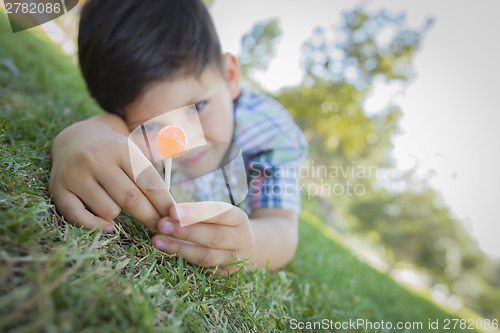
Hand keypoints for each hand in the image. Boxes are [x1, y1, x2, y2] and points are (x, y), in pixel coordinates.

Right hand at [49, 116, 173, 232]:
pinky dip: (95, 226)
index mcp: (121, 149)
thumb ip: (151, 176)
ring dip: (119, 216)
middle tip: (162, 228)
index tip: (175, 219)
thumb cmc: (114, 152)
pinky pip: (78, 216)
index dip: (164, 204)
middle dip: (150, 218)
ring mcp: (76, 174)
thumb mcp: (134, 152)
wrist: (75, 138)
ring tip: (118, 206)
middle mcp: (97, 159)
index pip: (149, 182)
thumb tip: (172, 209)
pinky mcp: (58, 188)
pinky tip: (108, 227)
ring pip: (108, 210)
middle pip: (131, 199)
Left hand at [152, 201, 254, 272]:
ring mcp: (235, 259)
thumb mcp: (216, 214)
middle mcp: (242, 239)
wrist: (242, 247)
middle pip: (214, 236)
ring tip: (157, 241)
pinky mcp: (225, 274)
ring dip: (180, 248)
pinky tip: (166, 254)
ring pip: (207, 256)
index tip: (172, 210)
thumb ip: (196, 213)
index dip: (195, 212)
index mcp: (239, 218)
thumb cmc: (220, 224)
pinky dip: (183, 260)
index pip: (219, 212)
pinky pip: (202, 269)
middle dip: (185, 231)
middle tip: (161, 225)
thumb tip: (166, 213)